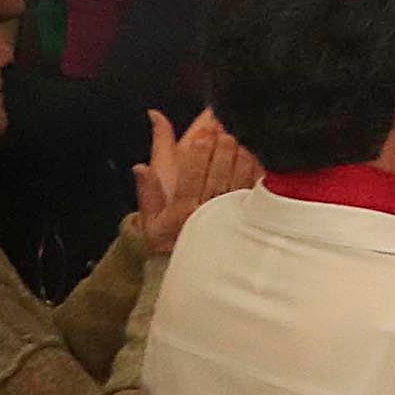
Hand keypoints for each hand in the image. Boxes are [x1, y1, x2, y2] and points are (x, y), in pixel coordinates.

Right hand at [132, 108, 254, 252]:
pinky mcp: (246, 214)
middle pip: (217, 176)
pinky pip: (252, 188)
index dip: (197, 156)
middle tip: (223, 130)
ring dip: (239, 156)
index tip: (201, 136)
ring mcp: (229, 214)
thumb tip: (140, 167)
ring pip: (237, 180)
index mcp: (183, 212)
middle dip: (220, 150)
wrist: (192, 264)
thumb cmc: (169, 238)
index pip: (190, 179)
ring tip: (238, 136)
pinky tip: (253, 153)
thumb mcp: (151, 220)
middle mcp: (208, 212)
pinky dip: (253, 169)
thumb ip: (147, 191)